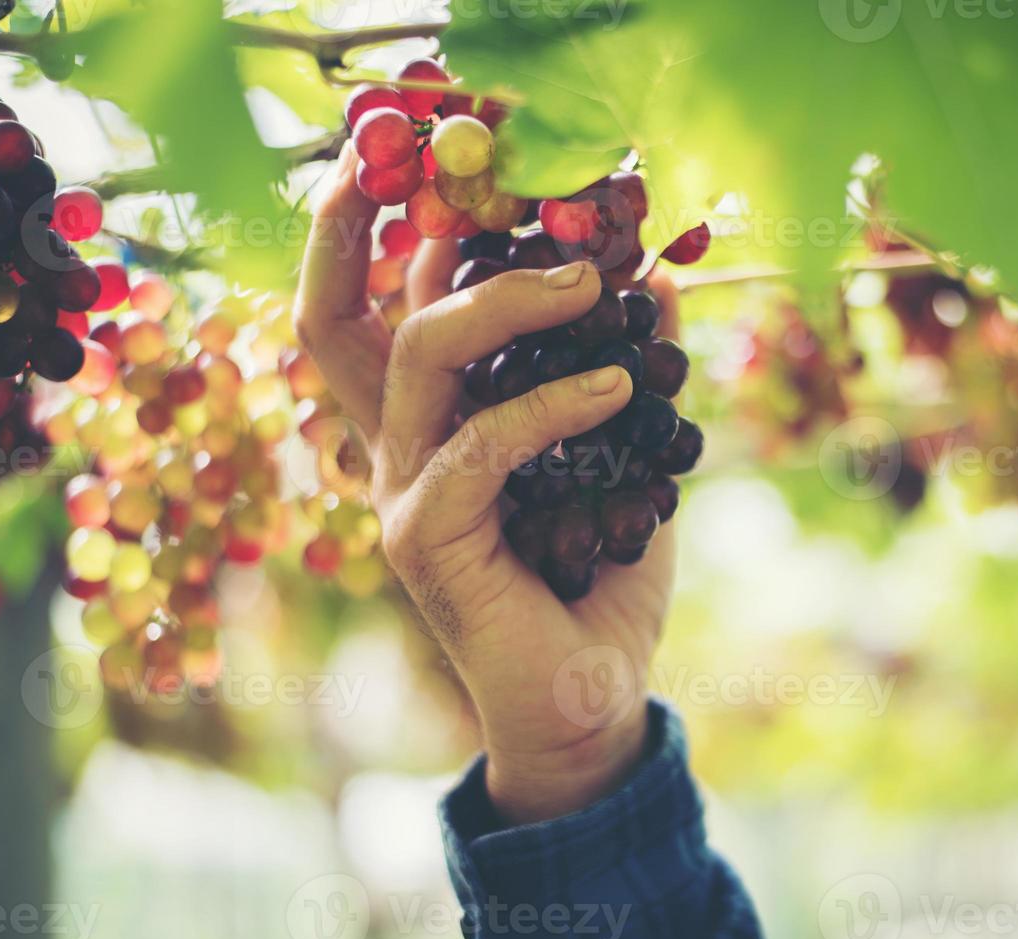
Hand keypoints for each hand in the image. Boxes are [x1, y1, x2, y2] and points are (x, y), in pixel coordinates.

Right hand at [294, 145, 677, 823]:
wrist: (590, 699)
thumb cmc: (600, 576)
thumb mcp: (630, 457)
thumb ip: (635, 371)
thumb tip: (664, 278)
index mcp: (433, 421)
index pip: (391, 304)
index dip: (409, 228)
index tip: (472, 160)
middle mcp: (398, 447)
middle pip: (354, 314)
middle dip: (397, 232)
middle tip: (502, 191)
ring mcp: (400, 494)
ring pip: (417, 361)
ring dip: (503, 305)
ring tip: (591, 284)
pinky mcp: (424, 543)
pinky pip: (478, 448)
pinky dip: (549, 405)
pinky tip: (618, 387)